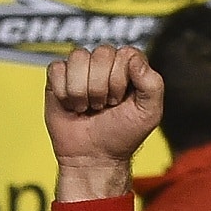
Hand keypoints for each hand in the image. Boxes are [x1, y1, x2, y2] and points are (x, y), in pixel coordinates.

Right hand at [45, 45, 162, 198]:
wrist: (94, 157)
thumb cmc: (123, 135)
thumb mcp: (149, 113)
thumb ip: (152, 84)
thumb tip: (135, 60)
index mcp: (130, 68)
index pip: (126, 53)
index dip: (122, 78)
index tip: (121, 100)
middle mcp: (106, 64)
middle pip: (101, 53)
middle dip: (103, 87)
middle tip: (105, 106)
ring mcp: (81, 69)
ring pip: (78, 57)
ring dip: (83, 90)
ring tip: (89, 107)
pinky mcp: (58, 78)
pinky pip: (57, 69)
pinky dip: (64, 93)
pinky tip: (72, 106)